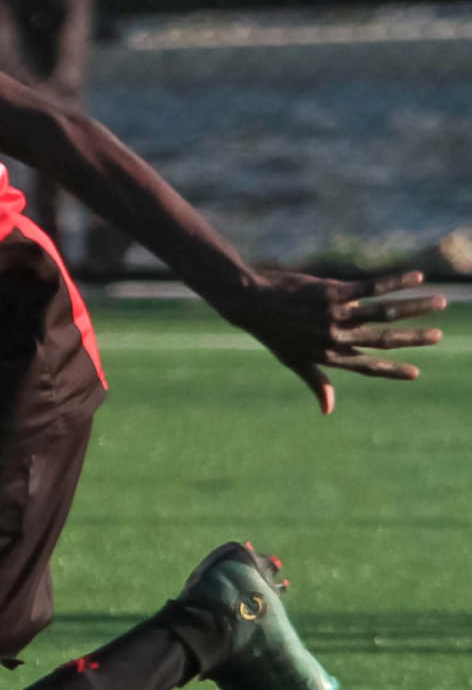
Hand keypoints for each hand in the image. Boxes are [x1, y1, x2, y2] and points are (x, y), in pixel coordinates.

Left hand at [220, 267, 446, 413]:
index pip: (367, 367)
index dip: (391, 372)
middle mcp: (334, 337)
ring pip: (384, 312)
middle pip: (383, 340)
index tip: (416, 374)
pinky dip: (397, 282)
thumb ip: (316, 382)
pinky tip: (418, 278)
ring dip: (415, 307)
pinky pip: (371, 287)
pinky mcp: (332, 292)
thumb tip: (328, 410)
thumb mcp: (292, 360)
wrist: (248, 301)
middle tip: (439, 336)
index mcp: (327, 355)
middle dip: (414, 339)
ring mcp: (334, 314)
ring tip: (440, 301)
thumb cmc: (271, 330)